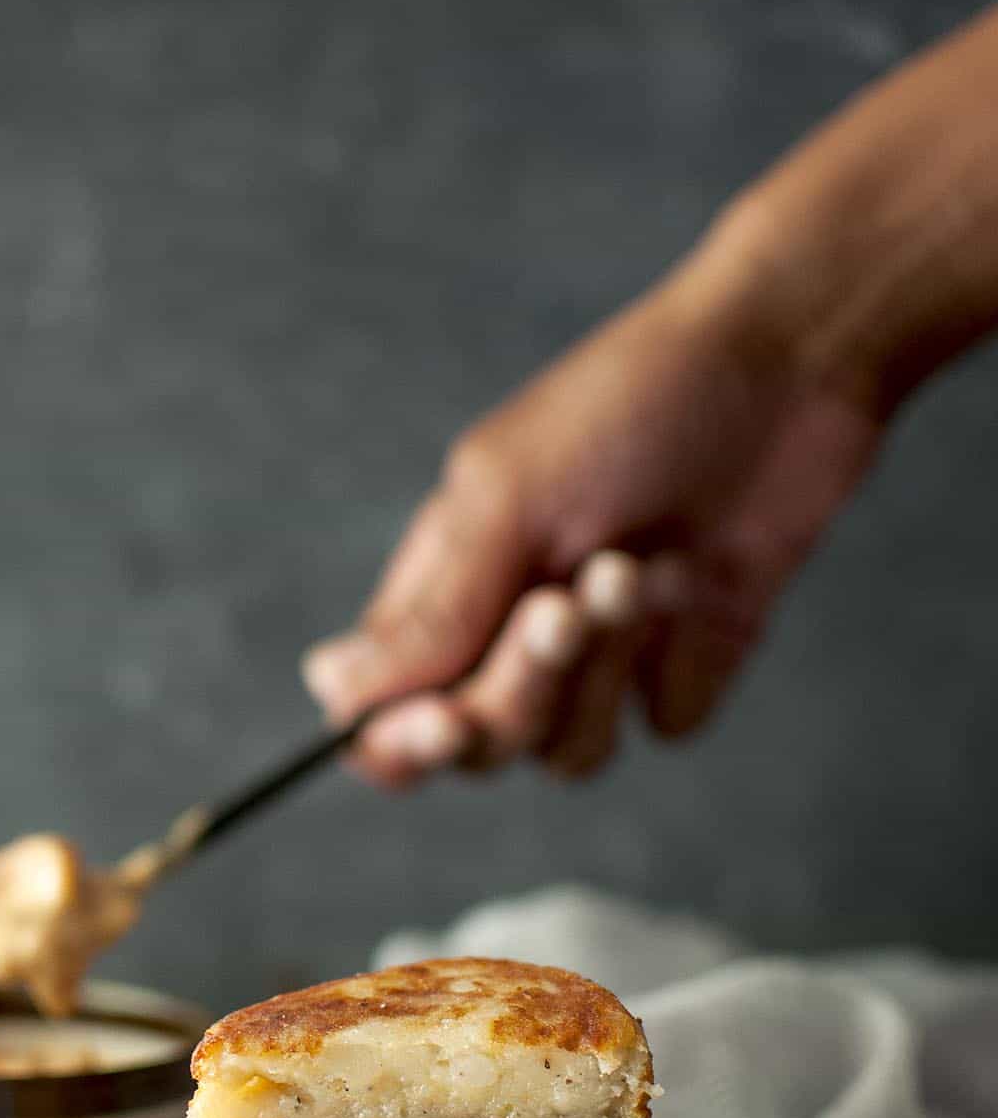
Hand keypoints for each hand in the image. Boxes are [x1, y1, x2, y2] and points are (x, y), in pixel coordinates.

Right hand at [303, 245, 881, 785]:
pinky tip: (701, 580)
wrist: (788, 366)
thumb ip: (428, 613)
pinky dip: (682, 661)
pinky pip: (664, 724)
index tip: (450, 719)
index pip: (388, 718)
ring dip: (606, 666)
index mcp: (444, 588)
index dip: (404, 741)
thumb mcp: (508, 499)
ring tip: (643, 567)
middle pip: (482, 742)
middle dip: (523, 684)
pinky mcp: (687, 664)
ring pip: (570, 751)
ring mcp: (604, 658)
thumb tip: (328, 688)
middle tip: (567, 602)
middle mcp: (513, 634)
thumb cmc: (630, 404)